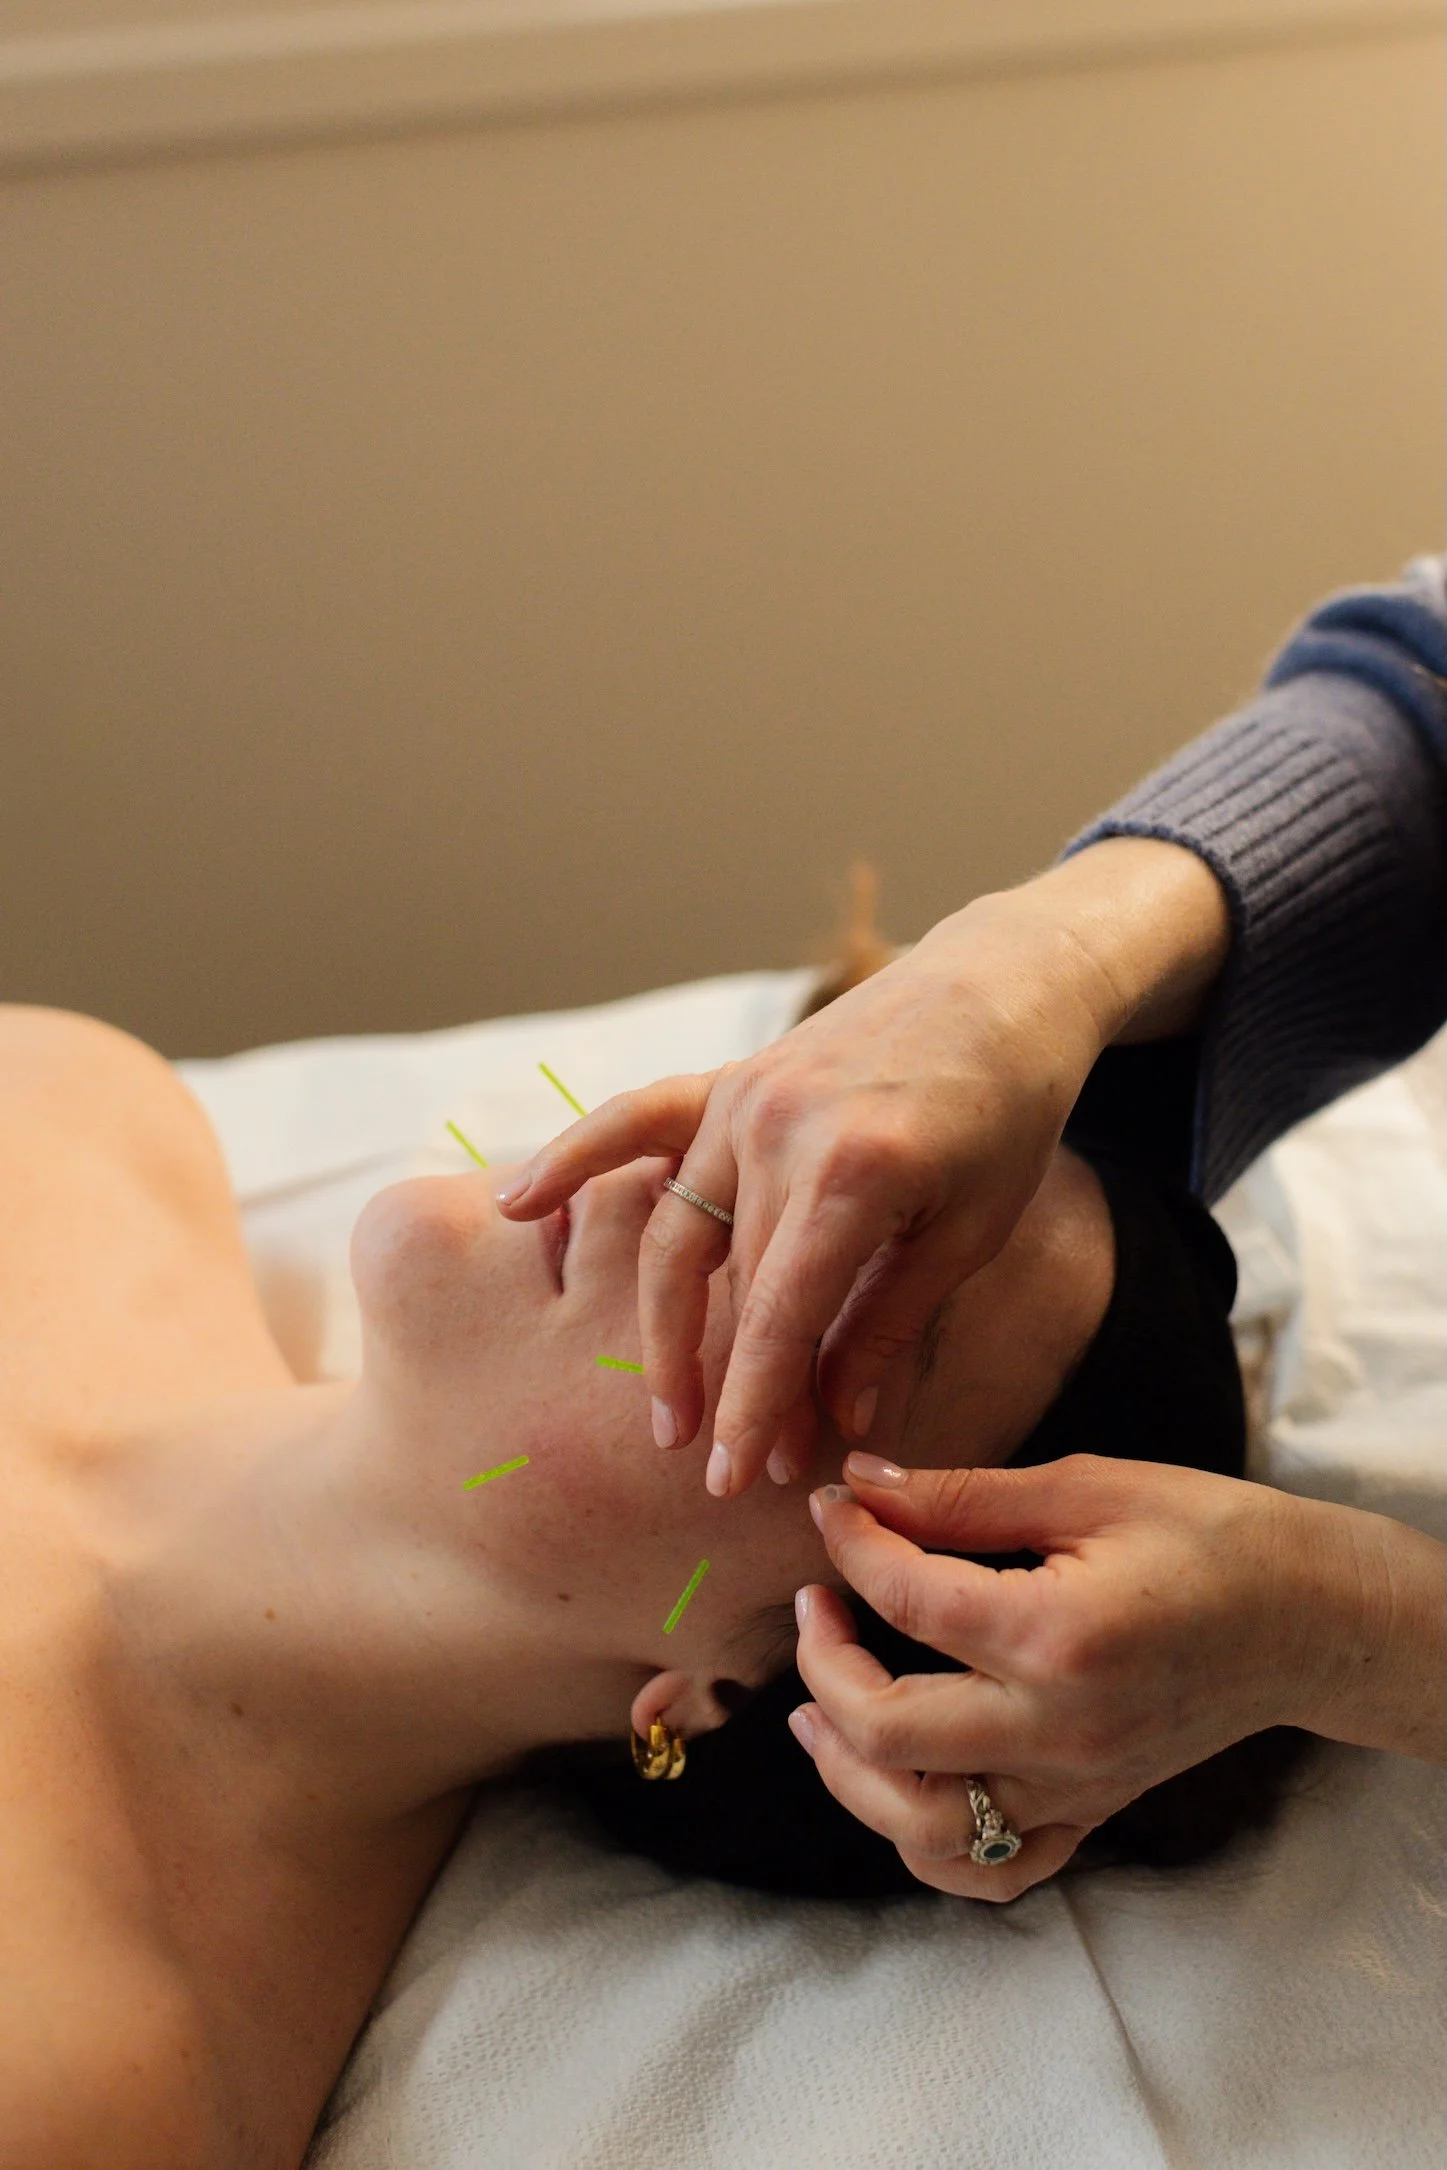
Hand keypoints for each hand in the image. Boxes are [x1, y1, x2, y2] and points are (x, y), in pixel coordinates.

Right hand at [499, 842, 1230, 1494]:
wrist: (1001, 987)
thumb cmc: (1006, 1114)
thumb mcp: (969, 1231)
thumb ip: (888, 1323)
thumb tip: (838, 1418)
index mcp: (854, 1172)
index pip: (782, 1317)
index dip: (756, 1405)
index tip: (738, 1478)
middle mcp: (783, 1129)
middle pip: (729, 1289)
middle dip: (728, 1388)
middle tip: (723, 1473)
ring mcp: (746, 1097)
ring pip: (675, 1232)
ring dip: (664, 1329)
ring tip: (663, 1414)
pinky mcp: (730, 1079)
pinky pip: (636, 1122)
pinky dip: (573, 1160)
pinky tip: (514, 1205)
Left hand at [790, 1452, 1443, 1900]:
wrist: (1309, 1618)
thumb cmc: (1209, 1536)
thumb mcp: (1087, 1487)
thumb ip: (961, 1495)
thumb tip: (859, 1484)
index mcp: (1058, 1635)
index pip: (906, 1598)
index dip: (850, 1543)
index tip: (833, 1508)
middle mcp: (1059, 1730)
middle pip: (884, 1733)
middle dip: (820, 1663)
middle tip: (814, 1605)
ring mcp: (1074, 1788)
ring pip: (917, 1826)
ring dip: (845, 1767)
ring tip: (818, 1703)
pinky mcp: (1088, 1813)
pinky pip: (986, 1870)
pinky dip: (919, 1840)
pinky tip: (893, 1776)